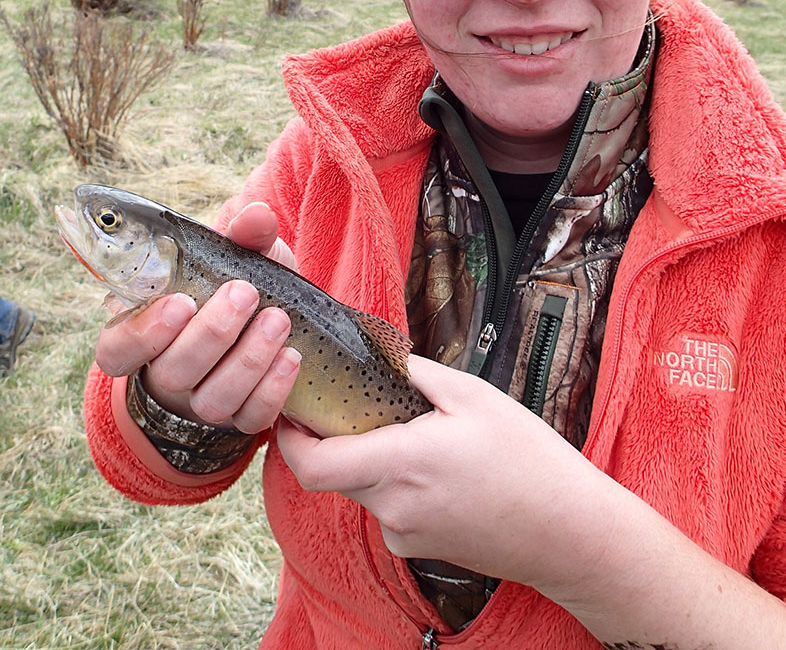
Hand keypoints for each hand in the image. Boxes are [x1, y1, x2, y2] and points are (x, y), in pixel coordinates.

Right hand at [94, 201, 301, 433]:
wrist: (275, 320)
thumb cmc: (241, 284)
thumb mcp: (240, 257)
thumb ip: (244, 236)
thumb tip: (257, 215)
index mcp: (150, 331)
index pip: (117, 349)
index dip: (141, 334)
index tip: (180, 302)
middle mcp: (170, 373)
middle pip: (173, 372)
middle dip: (211, 333)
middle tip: (244, 293)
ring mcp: (205, 402)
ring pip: (213, 400)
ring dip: (248, 359)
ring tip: (278, 320)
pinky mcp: (242, 420)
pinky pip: (251, 419)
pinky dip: (273, 389)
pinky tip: (292, 357)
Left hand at [277, 354, 616, 595]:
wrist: (569, 532)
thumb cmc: (527, 460)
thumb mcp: (472, 395)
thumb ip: (414, 373)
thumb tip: (379, 357)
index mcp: (399, 465)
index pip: (311, 464)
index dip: (289, 438)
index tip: (293, 409)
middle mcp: (392, 507)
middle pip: (333, 472)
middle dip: (336, 437)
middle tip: (360, 402)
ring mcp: (405, 533)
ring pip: (363, 488)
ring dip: (371, 457)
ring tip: (417, 430)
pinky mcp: (420, 547)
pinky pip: (389, 507)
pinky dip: (397, 481)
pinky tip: (439, 464)